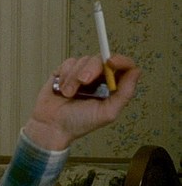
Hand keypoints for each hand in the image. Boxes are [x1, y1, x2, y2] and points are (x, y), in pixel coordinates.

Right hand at [25, 54, 140, 150]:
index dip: (120, 60)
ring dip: (74, 78)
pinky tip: (62, 87)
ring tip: (68, 94)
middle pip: (102, 59)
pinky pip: (69, 62)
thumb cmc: (78, 123)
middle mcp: (98, 79)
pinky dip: (65, 74)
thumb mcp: (107, 112)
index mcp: (111, 88)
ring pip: (84, 61)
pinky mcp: (65, 72)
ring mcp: (81, 74)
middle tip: (84, 81)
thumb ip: (125, 93)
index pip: (123, 66)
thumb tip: (135, 72)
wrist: (50, 125)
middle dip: (91, 69)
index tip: (111, 62)